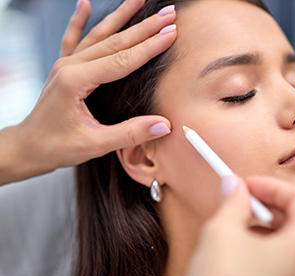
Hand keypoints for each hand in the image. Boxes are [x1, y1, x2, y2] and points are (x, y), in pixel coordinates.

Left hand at [0, 0, 176, 184]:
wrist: (28, 147)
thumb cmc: (56, 147)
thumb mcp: (94, 144)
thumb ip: (130, 133)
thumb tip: (163, 125)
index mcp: (76, 81)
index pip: (122, 60)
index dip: (149, 46)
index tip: (171, 32)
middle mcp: (70, 67)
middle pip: (114, 42)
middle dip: (144, 27)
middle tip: (168, 14)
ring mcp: (65, 65)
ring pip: (98, 35)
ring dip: (121, 17)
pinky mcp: (63, 69)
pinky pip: (73, 39)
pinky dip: (79, 21)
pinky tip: (84, 4)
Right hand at [180, 175, 294, 275]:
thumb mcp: (223, 231)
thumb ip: (234, 200)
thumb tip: (234, 185)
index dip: (272, 185)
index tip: (249, 184)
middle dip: (269, 203)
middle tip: (242, 197)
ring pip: (293, 237)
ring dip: (267, 222)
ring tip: (239, 220)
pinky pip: (287, 257)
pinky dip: (268, 242)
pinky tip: (244, 242)